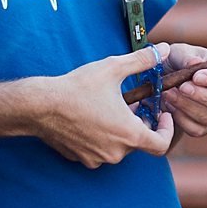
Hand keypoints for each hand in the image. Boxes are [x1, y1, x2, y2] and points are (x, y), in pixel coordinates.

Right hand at [32, 44, 175, 167]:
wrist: (39, 106)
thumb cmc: (77, 88)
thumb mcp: (113, 68)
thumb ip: (143, 60)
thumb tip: (165, 48)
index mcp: (129, 135)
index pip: (162, 144)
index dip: (167, 129)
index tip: (162, 114)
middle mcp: (115, 153)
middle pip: (139, 141)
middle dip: (140, 122)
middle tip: (133, 103)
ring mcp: (96, 158)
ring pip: (119, 146)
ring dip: (121, 129)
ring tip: (112, 107)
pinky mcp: (80, 158)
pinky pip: (99, 150)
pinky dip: (102, 137)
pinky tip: (93, 117)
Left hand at [155, 42, 206, 140]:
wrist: (168, 78)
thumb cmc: (179, 61)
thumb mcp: (180, 52)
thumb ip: (187, 56)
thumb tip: (195, 63)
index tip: (196, 77)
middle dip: (201, 96)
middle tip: (181, 87)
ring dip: (186, 106)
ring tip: (169, 94)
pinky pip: (197, 129)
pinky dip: (181, 119)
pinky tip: (170, 107)